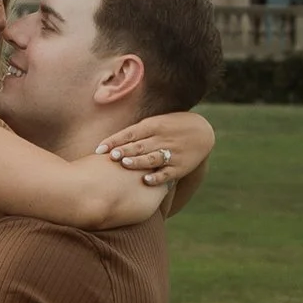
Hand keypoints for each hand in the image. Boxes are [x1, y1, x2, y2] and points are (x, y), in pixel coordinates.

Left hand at [96, 107, 215, 182]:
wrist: (203, 131)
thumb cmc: (172, 127)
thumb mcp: (156, 122)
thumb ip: (137, 132)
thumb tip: (111, 142)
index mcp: (153, 125)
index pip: (130, 133)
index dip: (114, 141)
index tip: (99, 149)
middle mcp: (162, 138)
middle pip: (140, 145)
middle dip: (124, 151)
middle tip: (111, 156)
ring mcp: (171, 153)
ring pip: (152, 158)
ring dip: (138, 161)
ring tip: (125, 164)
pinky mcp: (180, 166)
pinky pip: (167, 173)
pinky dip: (157, 177)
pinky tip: (146, 180)